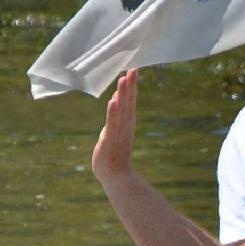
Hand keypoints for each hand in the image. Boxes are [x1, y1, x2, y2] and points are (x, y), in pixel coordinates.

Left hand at [91, 68, 139, 182]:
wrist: (117, 177)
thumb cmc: (113, 157)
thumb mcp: (112, 133)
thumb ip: (113, 119)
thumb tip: (114, 104)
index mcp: (126, 123)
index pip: (129, 101)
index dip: (131, 86)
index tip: (133, 71)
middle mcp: (125, 125)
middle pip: (128, 102)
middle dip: (130, 85)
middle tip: (133, 69)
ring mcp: (119, 132)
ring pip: (121, 109)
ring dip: (123, 94)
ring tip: (124, 79)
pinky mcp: (111, 140)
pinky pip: (112, 123)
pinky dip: (113, 112)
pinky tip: (113, 101)